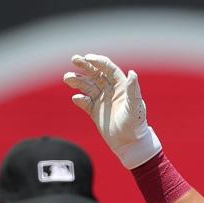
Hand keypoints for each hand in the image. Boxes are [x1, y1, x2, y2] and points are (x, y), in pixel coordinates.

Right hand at [64, 53, 162, 168]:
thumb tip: (132, 73)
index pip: (108, 68)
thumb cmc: (136, 124)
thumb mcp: (135, 106)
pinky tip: (76, 98)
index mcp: (121, 85)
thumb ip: (133, 90)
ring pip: (87, 86)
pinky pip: (85, 102)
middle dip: (84, 65)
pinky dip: (80, 99)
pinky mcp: (94, 111)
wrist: (129, 144)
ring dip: (77, 80)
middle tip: (74, 59)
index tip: (88, 58)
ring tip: (67, 78)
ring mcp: (101, 100)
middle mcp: (110, 90)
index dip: (98, 61)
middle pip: (95, 73)